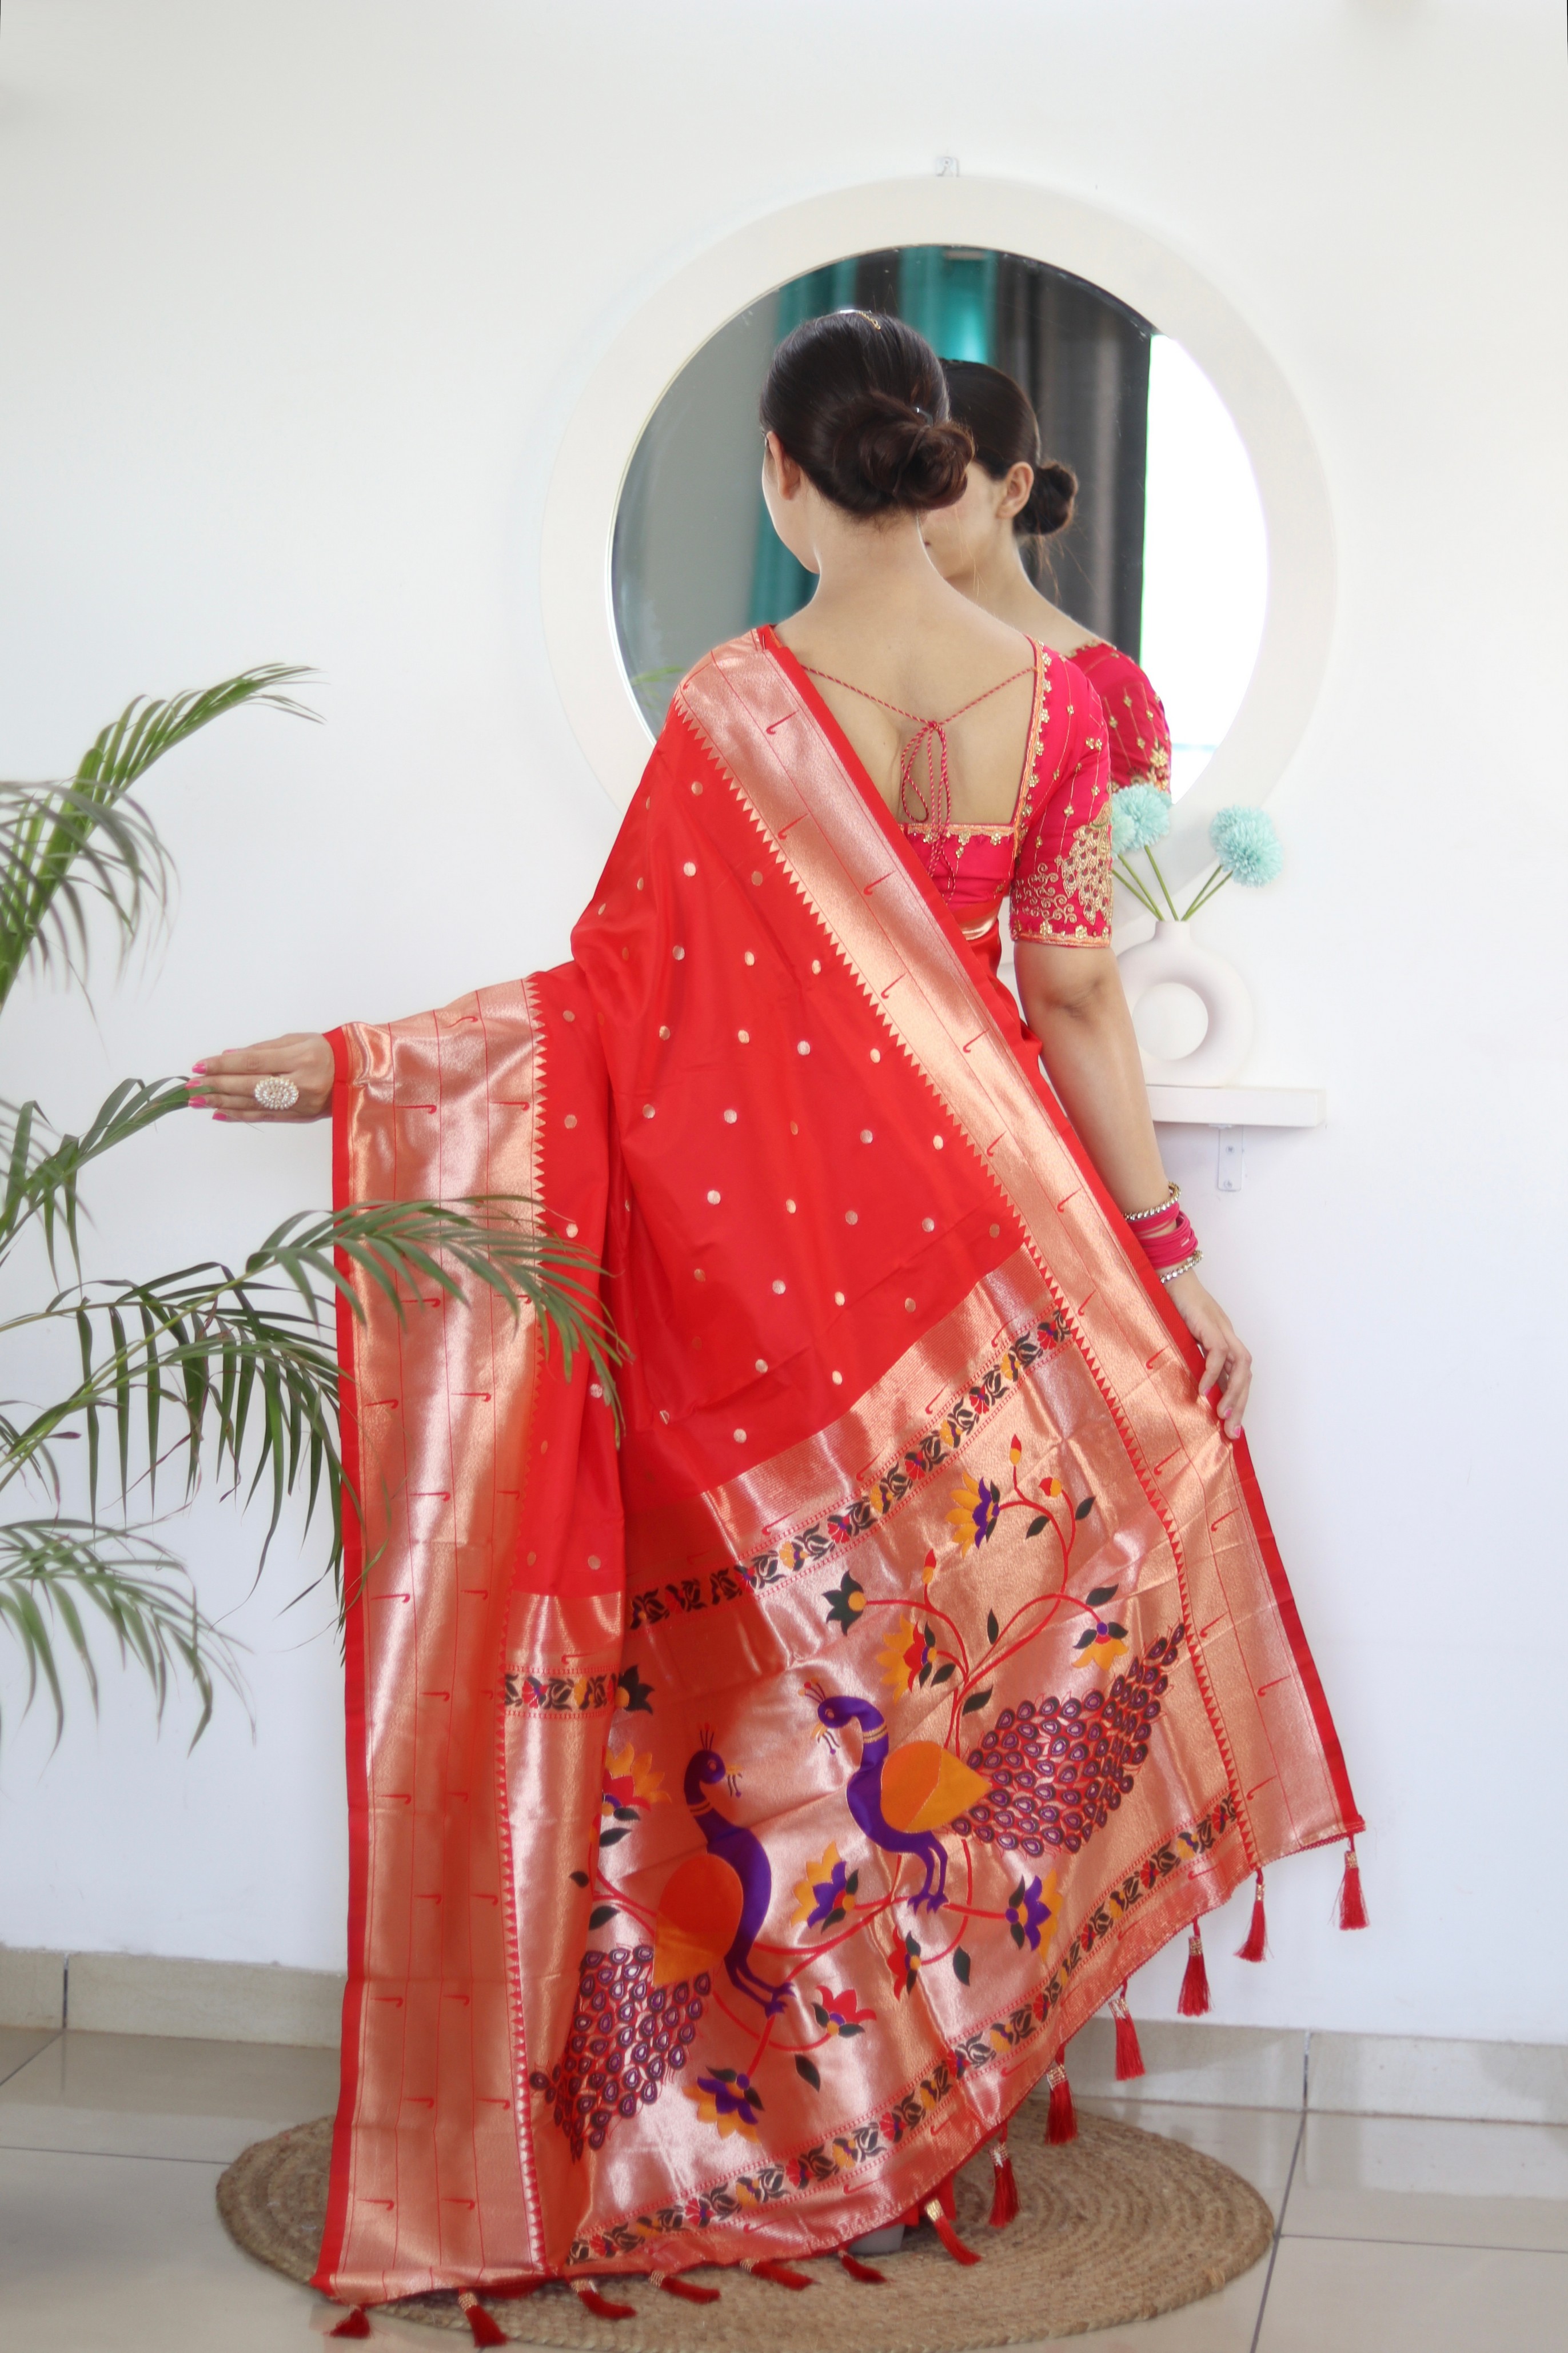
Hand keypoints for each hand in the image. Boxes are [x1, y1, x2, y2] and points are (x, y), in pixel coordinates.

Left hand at [189, 1033, 334, 1122]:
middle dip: (217, 1086)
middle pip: (250, 1086)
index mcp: (301, 1058)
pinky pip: (264, 1117)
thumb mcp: (298, 1039)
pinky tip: (220, 1114)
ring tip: (197, 1101)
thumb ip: (263, 1049)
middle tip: (191, 1086)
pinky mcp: (298, 1116)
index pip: (254, 1062)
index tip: (200, 1066)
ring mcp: (299, 1103)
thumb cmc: (327, 1051)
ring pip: (253, 1105)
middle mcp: (300, 1083)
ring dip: (222, 1104)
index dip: (224, 1065)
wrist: (357, 1075)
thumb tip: (229, 1056)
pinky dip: (239, 1115)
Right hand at [1164, 1270, 1250, 1437]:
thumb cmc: (1169, 1303)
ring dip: (1234, 1392)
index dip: (1238, 1400)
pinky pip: (1218, 1352)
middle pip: (1246, 1373)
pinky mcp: (1209, 1323)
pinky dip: (1212, 1373)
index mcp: (1222, 1339)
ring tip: (1222, 1414)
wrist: (1167, 1272)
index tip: (1231, 1426)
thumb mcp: (1180, 1336)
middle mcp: (1227, 1334)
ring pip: (1241, 1364)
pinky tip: (1202, 1391)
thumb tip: (1184, 1384)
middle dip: (1241, 1404)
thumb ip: (1188, 1356)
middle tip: (1231, 1431)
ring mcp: (1221, 1328)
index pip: (1238, 1374)